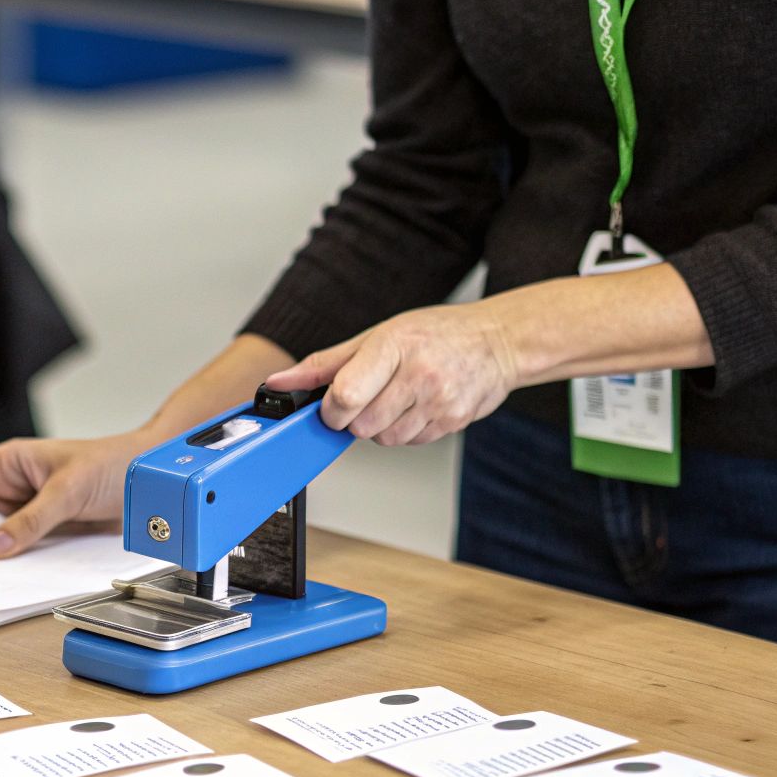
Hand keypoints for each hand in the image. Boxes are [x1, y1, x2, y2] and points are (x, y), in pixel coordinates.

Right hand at [0, 433, 152, 558]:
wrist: (152, 481)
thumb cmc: (114, 464)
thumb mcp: (69, 489)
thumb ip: (31, 520)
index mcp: (9, 462)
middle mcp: (13, 486)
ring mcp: (27, 512)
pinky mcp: (45, 533)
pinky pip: (19, 550)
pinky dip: (9, 564)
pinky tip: (2, 580)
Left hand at [264, 302, 519, 445]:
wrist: (498, 341)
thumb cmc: (434, 334)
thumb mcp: (375, 335)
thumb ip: (324, 364)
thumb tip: (278, 383)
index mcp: (394, 346)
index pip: (345, 396)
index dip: (330, 409)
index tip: (332, 404)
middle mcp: (419, 374)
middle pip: (361, 425)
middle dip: (355, 417)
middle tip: (372, 394)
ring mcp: (440, 400)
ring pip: (384, 439)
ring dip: (381, 426)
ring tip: (398, 396)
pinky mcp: (454, 422)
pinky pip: (411, 442)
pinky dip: (406, 429)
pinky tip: (419, 405)